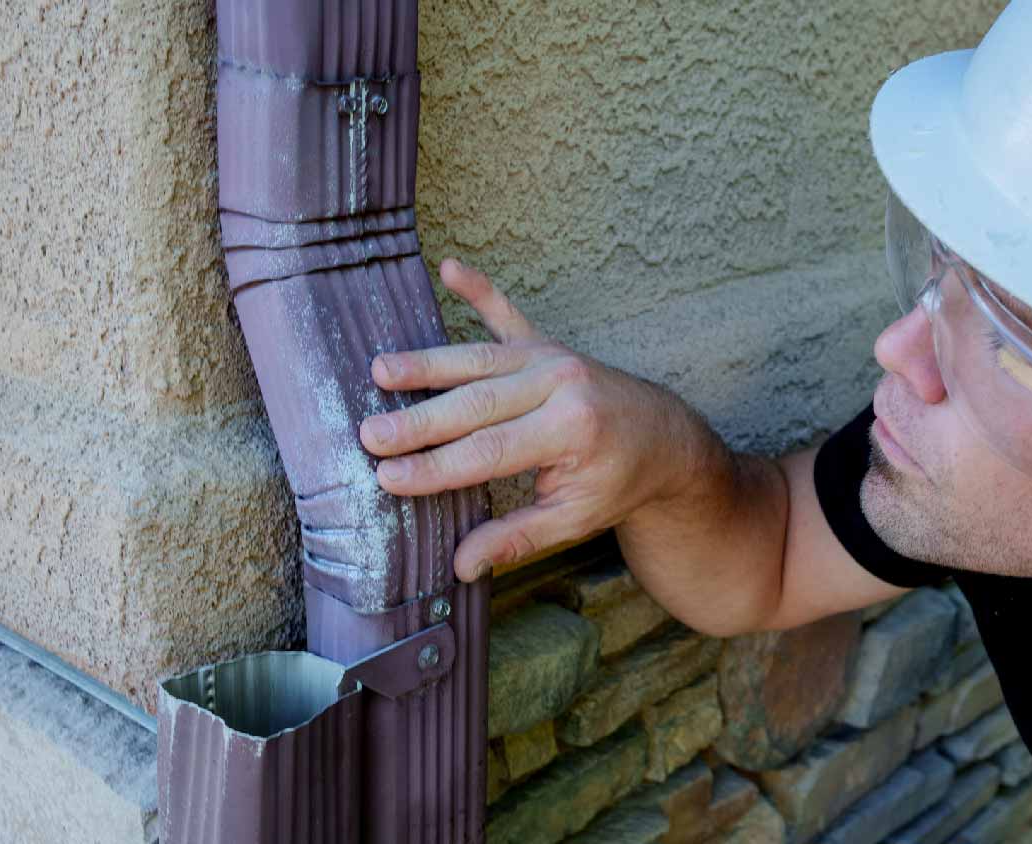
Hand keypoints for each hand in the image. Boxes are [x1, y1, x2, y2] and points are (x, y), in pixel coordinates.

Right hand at [360, 259, 703, 582]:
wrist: (664, 438)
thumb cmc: (615, 481)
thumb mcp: (576, 520)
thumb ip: (519, 538)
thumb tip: (462, 566)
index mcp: (570, 431)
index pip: (488, 453)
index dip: (435, 468)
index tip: (388, 477)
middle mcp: (560, 384)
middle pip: (476, 404)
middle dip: (419, 421)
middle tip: (368, 434)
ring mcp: (551, 357)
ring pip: (478, 359)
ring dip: (428, 363)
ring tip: (380, 370)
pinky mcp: (544, 342)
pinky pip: (508, 313)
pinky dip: (480, 289)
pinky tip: (448, 267)